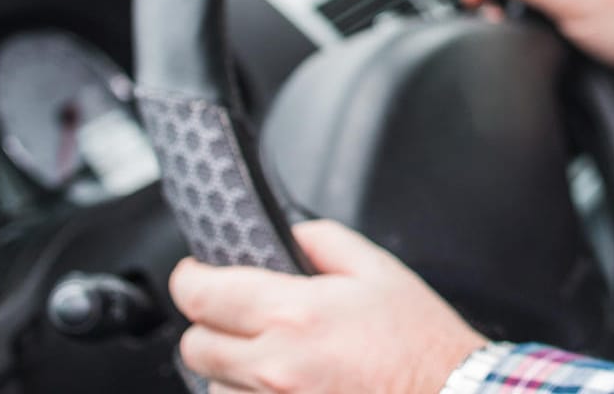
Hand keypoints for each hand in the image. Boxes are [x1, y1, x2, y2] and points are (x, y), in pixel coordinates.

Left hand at [170, 220, 485, 393]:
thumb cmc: (422, 345)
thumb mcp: (379, 270)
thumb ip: (323, 241)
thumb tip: (288, 235)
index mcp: (293, 313)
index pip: (199, 294)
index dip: (191, 279)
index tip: (198, 275)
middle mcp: (274, 367)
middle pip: (194, 347)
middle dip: (210, 326)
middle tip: (240, 318)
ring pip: (213, 388)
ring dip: (232, 371)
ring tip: (275, 360)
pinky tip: (288, 386)